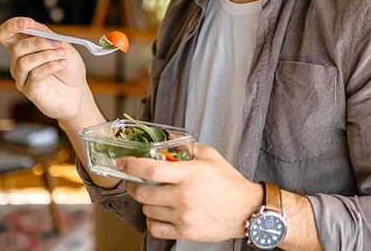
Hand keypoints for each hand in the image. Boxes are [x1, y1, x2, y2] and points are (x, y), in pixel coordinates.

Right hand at [0, 16, 92, 123]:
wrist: (78, 93)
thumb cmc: (69, 68)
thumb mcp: (61, 44)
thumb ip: (44, 33)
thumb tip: (29, 23)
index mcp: (23, 48)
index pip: (5, 35)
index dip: (10, 27)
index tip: (24, 23)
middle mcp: (18, 62)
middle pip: (17, 47)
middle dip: (38, 42)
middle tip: (58, 44)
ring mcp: (22, 77)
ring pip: (24, 62)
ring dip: (46, 55)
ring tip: (62, 56)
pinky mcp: (30, 91)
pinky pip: (34, 75)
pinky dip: (50, 66)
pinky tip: (62, 64)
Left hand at [119, 143, 261, 241]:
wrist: (247, 211)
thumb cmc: (229, 183)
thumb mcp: (210, 157)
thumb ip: (188, 146)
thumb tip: (170, 138)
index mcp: (188, 174)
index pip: (150, 169)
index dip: (131, 165)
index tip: (122, 163)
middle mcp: (183, 196)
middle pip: (142, 192)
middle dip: (134, 186)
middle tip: (135, 182)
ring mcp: (183, 216)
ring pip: (147, 210)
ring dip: (145, 203)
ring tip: (152, 197)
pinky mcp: (185, 232)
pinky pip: (155, 229)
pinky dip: (151, 222)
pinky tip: (157, 214)